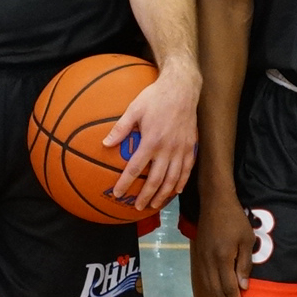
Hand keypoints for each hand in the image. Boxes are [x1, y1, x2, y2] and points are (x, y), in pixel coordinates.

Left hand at [104, 66, 198, 210]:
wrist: (182, 88)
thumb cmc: (155, 97)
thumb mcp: (134, 109)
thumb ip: (120, 128)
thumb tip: (104, 143)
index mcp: (151, 141)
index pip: (135, 168)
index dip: (125, 183)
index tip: (117, 193)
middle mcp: (167, 148)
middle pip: (156, 180)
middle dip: (146, 196)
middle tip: (138, 207)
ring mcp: (181, 149)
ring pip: (173, 179)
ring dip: (163, 194)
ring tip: (155, 205)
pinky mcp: (191, 146)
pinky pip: (187, 169)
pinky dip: (181, 182)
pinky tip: (175, 191)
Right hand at [192, 191, 256, 296]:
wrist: (213, 201)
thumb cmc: (235, 219)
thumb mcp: (246, 240)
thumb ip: (244, 265)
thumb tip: (243, 288)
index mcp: (222, 258)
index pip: (229, 287)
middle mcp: (209, 262)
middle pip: (216, 292)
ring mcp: (202, 259)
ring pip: (208, 288)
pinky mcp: (199, 256)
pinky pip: (204, 280)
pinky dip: (209, 294)